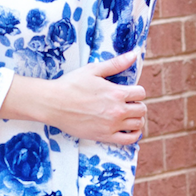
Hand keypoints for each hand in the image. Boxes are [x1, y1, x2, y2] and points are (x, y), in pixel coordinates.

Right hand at [1, 51, 146, 144]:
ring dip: (136, 119)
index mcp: (116, 92)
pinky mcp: (104, 136)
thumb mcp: (93, 70)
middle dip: (137, 105)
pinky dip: (133, 136)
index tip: (129, 92)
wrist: (53, 104)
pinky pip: (128, 140)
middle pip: (142, 109)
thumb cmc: (71, 85)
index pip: (141, 93)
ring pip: (137, 125)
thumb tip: (134, 54)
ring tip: (128, 116)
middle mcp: (117, 110)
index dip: (137, 91)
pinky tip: (129, 130)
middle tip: (128, 104)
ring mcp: (112, 125)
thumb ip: (115, 64)